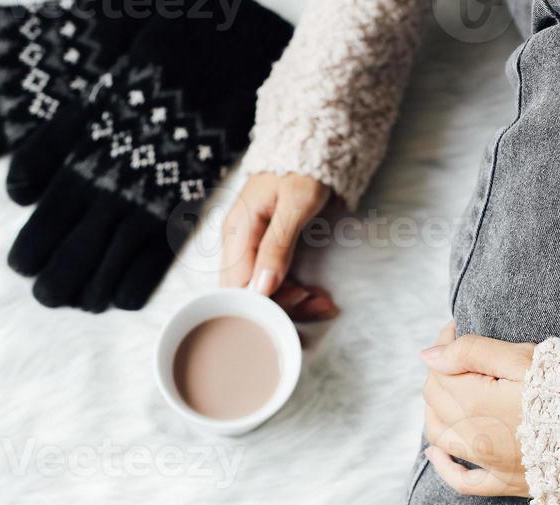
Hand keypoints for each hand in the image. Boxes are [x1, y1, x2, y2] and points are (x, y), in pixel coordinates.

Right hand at [220, 171, 338, 321]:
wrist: (310, 143)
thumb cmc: (303, 167)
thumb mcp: (295, 204)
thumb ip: (277, 246)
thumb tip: (262, 287)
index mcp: (238, 230)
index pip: (238, 285)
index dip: (267, 302)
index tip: (301, 298)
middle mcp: (236, 241)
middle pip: (247, 292)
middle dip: (283, 306)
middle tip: (320, 303)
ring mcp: (248, 245)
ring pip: (260, 289)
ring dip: (292, 301)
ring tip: (323, 301)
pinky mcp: (261, 247)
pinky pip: (270, 279)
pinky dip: (292, 290)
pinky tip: (314, 294)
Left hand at [420, 322, 535, 497]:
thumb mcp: (524, 359)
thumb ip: (472, 353)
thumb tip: (429, 355)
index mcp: (477, 402)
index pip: (440, 371)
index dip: (446, 345)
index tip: (459, 329)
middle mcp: (475, 437)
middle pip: (436, 401)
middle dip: (441, 373)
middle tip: (459, 354)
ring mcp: (489, 464)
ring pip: (440, 436)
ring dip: (436, 411)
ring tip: (447, 391)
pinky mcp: (505, 483)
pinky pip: (462, 481)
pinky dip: (444, 466)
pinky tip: (437, 452)